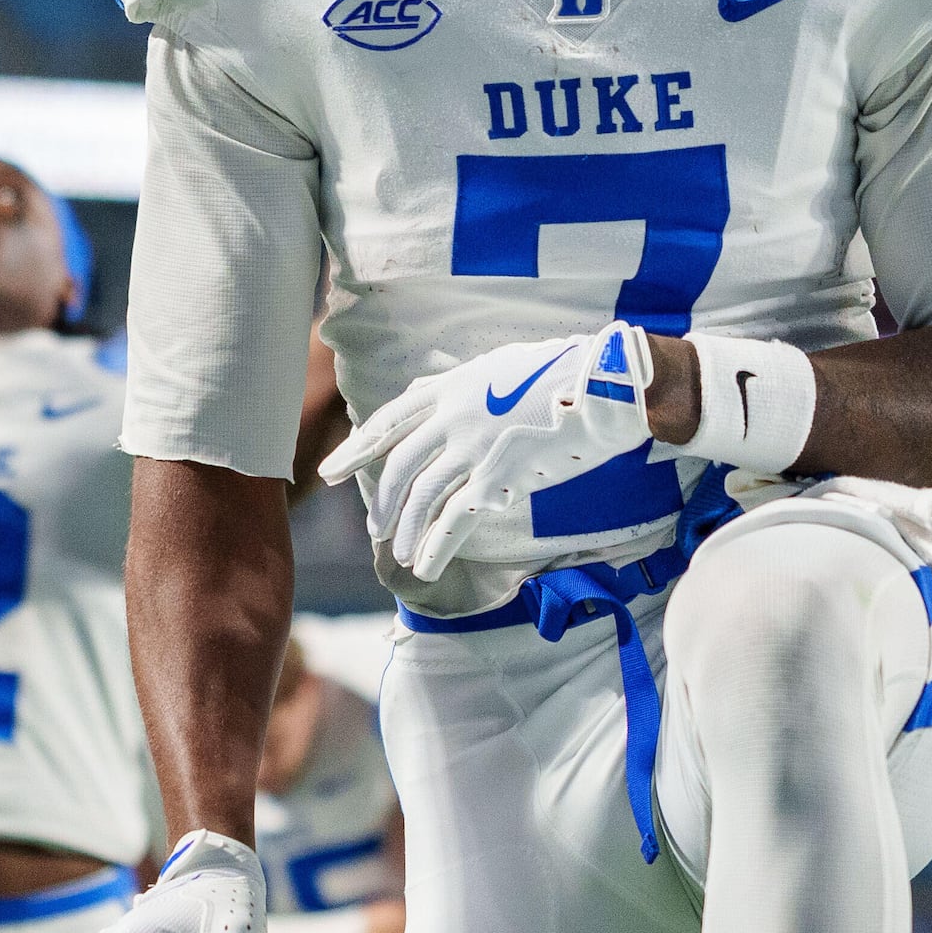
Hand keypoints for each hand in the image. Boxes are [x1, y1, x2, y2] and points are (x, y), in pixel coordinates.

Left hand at [318, 324, 659, 583]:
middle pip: (400, 465)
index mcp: (450, 388)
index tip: (329, 469)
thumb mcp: (494, 365)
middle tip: (374, 529)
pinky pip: (456, 518)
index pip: (389, 421)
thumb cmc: (556, 372)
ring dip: (406, 529)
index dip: (356, 448)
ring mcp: (474, 447)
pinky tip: (423, 567)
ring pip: (423, 495)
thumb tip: (424, 390)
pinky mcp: (499, 476)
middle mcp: (453, 416)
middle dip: (383, 502)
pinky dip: (435, 546)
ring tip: (398, 553)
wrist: (603, 386)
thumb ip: (455, 382)